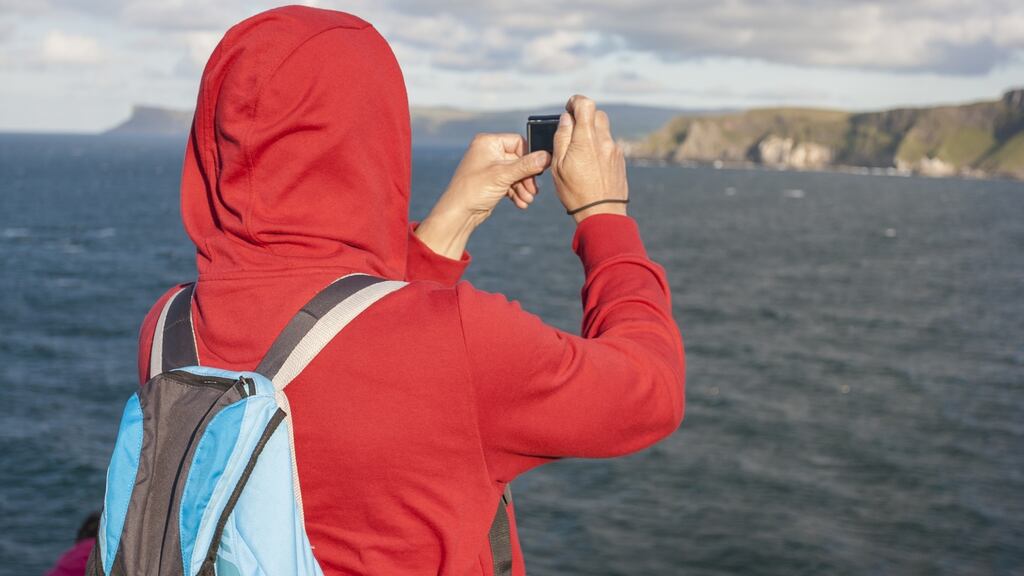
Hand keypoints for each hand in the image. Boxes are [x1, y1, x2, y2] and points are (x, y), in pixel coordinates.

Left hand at [414, 134, 549, 257]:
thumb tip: (547, 156)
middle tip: (533, 190)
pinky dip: (517, 192)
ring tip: (527, 199)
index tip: (537, 171)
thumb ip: (527, 165)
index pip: (518, 142)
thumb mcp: (503, 175)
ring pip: (516, 173)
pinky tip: (521, 203)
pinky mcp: (492, 181)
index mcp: (488, 142)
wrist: (459, 213)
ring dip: (523, 187)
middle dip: (527, 177)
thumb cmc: (474, 190)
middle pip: (519, 160)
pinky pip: (510, 183)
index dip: (529, 157)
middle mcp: (489, 152)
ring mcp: (491, 167)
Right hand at [552, 95, 628, 223]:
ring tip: (581, 152)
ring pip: (604, 130)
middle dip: (584, 117)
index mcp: (586, 138)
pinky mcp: (620, 160)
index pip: (586, 104)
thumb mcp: (559, 166)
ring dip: (592, 133)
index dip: (576, 102)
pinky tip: (591, 164)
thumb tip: (566, 119)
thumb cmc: (576, 191)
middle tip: (573, 131)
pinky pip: (609, 144)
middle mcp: (603, 140)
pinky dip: (600, 147)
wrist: (603, 213)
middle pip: (597, 114)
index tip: (568, 109)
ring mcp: (614, 149)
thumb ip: (562, 138)